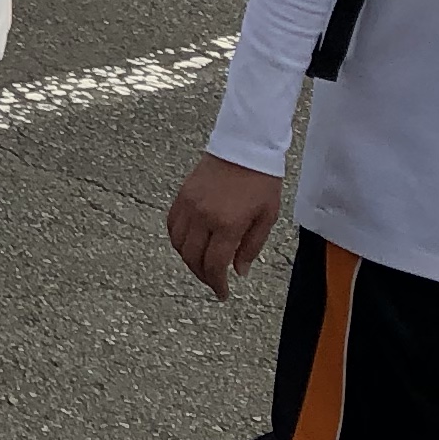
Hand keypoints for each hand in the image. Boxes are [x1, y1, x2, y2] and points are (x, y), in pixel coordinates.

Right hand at [167, 159, 281, 300]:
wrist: (245, 146)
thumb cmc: (261, 180)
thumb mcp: (267, 217)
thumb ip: (252, 247)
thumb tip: (238, 271)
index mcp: (228, 224)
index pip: (214, 265)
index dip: (217, 284)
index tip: (222, 293)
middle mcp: (204, 217)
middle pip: (193, 258)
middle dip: (203, 276)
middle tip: (214, 282)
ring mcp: (189, 206)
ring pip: (179, 245)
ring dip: (189, 260)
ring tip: (202, 265)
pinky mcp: (182, 196)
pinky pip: (172, 226)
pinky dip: (177, 241)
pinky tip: (188, 245)